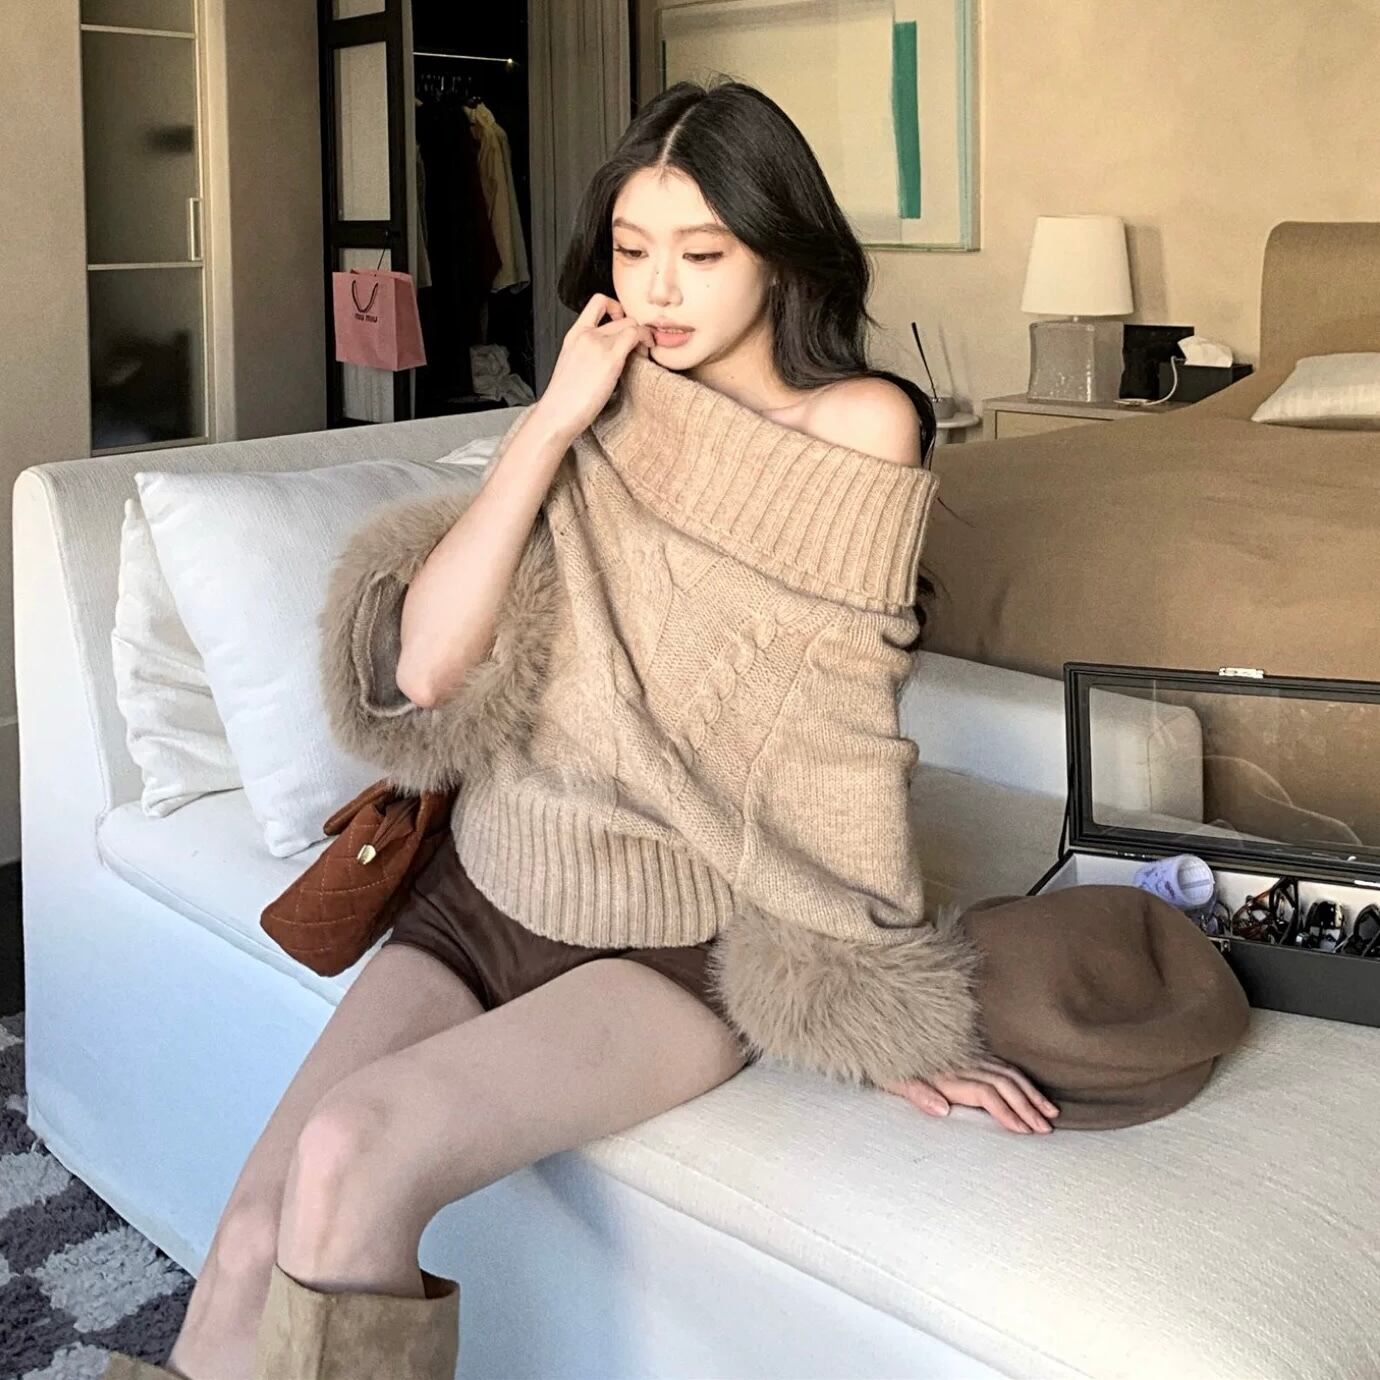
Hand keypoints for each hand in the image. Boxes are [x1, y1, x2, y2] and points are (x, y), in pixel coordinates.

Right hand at [531, 293, 653, 442]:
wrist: (557, 413)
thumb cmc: (565, 399)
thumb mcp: (573, 365)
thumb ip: (588, 353)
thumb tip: (608, 354)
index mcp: (574, 334)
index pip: (597, 303)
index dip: (616, 308)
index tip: (623, 323)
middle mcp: (586, 335)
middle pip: (621, 317)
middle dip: (634, 329)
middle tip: (639, 346)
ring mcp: (598, 345)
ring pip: (631, 324)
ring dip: (643, 336)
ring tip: (643, 352)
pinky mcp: (611, 359)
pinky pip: (635, 336)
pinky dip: (645, 340)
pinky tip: (645, 354)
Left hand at [879, 1059, 1060, 1134]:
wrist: (877, 1024)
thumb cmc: (882, 1059)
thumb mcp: (892, 1078)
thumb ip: (918, 1093)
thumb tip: (943, 1110)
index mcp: (945, 1072)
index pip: (985, 1093)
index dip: (1006, 1112)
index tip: (1024, 1130)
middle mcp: (960, 1062)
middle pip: (1003, 1083)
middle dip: (1028, 1106)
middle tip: (1047, 1127)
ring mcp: (965, 1055)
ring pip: (1006, 1072)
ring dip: (1030, 1092)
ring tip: (1050, 1110)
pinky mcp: (966, 1051)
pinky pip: (999, 1063)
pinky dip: (1019, 1077)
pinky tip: (1029, 1088)